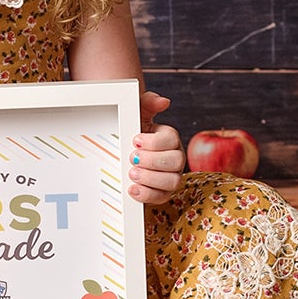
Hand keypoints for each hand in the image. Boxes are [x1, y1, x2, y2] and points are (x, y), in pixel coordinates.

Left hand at [130, 91, 183, 206]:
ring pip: (172, 182)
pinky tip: (132, 189)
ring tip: (132, 173)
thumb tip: (164, 101)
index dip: (154, 142)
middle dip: (152, 161)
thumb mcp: (137, 114)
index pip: (171, 139)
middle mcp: (175, 158)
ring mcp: (171, 177)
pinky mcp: (162, 193)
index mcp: (170, 139)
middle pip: (175, 161)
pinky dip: (147, 195)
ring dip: (151, 179)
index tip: (135, 140)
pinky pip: (162, 198)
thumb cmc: (132, 132)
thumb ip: (148, 102)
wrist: (122, 153)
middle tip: (132, 158)